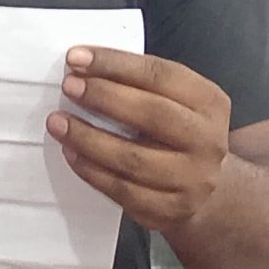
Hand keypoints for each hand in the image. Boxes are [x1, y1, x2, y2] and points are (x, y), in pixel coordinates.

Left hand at [47, 46, 231, 232]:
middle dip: (104, 97)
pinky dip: (91, 171)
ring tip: (58, 122)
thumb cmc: (179, 134)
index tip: (78, 58)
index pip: (161, 76)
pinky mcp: (170, 210)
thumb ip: (143, 84)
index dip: (116, 64)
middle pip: (152, 114)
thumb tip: (87, 67)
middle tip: (69, 86)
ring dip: (88, 138)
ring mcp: (191, 180)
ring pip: (133, 158)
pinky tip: (71, 153)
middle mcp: (207, 141)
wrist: (208, 190)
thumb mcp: (178, 102)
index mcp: (209, 103)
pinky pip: (123, 190)